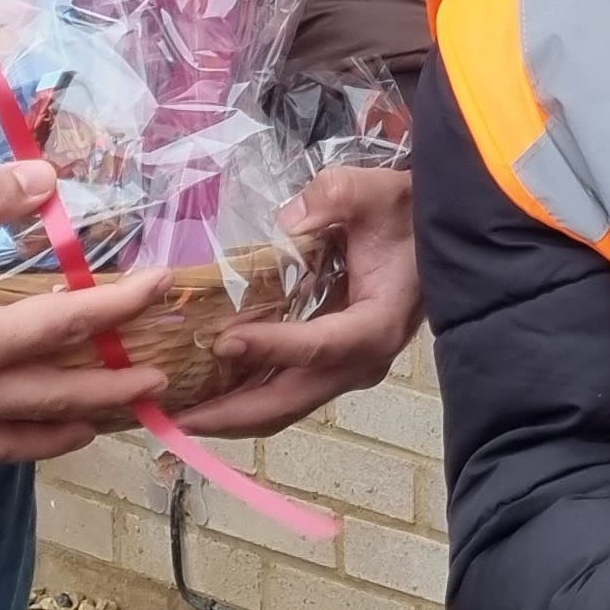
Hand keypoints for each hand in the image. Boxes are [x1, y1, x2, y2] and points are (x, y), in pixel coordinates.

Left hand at [165, 166, 424, 437]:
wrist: (432, 235)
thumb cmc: (402, 215)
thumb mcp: (374, 192)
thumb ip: (334, 198)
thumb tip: (288, 221)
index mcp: (378, 322)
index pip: (321, 345)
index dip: (273, 347)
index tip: (223, 342)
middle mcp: (362, 360)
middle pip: (292, 399)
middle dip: (233, 414)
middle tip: (177, 416)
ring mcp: (345, 368)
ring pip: (284, 406)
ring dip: (231, 414)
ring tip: (177, 414)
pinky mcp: (330, 365)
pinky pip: (283, 391)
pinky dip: (243, 398)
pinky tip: (204, 392)